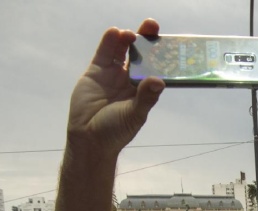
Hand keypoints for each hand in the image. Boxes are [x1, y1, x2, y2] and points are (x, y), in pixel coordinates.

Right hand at [67, 19, 164, 159]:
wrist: (88, 138)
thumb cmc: (116, 131)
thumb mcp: (134, 115)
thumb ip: (146, 98)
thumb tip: (159, 81)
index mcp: (144, 89)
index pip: (156, 67)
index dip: (162, 55)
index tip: (169, 42)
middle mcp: (130, 79)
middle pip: (141, 54)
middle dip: (147, 40)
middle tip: (152, 25)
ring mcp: (114, 73)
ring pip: (123, 49)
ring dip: (128, 38)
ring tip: (132, 33)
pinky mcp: (97, 70)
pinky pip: (105, 52)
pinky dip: (110, 40)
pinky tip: (115, 32)